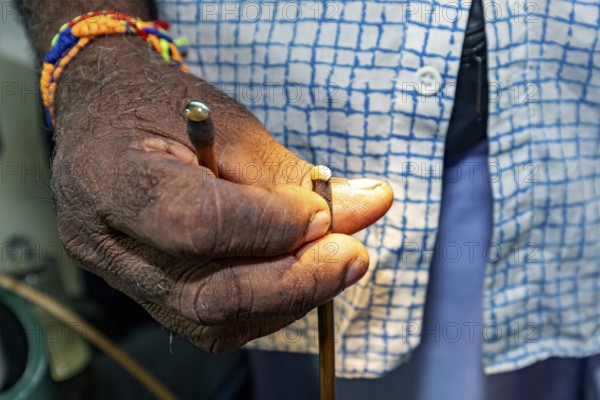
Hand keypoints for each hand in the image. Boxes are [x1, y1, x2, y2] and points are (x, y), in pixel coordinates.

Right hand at [51, 37, 393, 351]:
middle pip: (207, 298)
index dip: (273, 226)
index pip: (198, 224)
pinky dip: (270, 303)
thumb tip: (372, 203)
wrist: (109, 122)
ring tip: (331, 257)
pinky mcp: (149, 298)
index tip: (325, 212)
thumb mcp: (230, 125)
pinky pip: (216, 324)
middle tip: (354, 254)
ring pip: (216, 323)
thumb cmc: (165, 110)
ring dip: (291, 296)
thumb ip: (295, 176)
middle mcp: (107, 245)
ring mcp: (124, 281)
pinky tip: (296, 270)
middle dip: (297, 282)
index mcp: (112, 177)